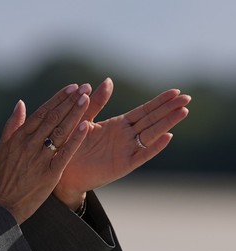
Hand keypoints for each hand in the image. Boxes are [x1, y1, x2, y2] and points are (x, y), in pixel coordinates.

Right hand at [0, 84, 90, 223]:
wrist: (5, 204)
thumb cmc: (3, 175)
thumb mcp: (2, 148)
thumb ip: (12, 125)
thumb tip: (21, 103)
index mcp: (18, 137)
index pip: (42, 112)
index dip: (58, 99)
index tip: (72, 88)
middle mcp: (29, 144)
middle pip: (53, 118)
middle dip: (70, 101)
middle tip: (84, 88)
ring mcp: (40, 158)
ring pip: (61, 131)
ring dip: (75, 114)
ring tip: (87, 99)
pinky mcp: (50, 172)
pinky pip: (66, 152)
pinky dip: (76, 138)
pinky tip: (86, 126)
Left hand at [54, 78, 190, 199]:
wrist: (62, 169)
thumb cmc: (71, 144)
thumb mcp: (83, 118)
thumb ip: (96, 102)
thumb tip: (108, 80)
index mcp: (118, 124)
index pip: (144, 111)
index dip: (159, 101)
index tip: (176, 91)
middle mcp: (126, 136)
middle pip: (152, 120)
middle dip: (169, 109)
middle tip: (187, 98)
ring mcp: (126, 151)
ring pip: (151, 134)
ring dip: (167, 123)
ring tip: (183, 111)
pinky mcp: (122, 165)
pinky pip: (141, 155)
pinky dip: (154, 147)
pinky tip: (167, 137)